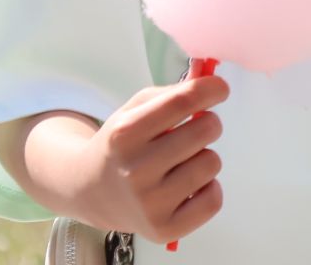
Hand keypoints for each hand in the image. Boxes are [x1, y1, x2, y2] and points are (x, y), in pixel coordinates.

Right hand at [77, 74, 227, 240]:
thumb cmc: (121, 144)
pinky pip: (214, 199)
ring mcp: (150, 204)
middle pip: (205, 130)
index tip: (220, 88)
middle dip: (208, 123)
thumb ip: (173, 93)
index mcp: (125, 133)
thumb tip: (212, 80)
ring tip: (184, 160)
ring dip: (205, 156)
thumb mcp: (135, 110)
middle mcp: (135, 170)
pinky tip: (189, 185)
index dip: (210, 89)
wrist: (90, 191)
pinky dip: (209, 188)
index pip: (182, 102)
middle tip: (194, 129)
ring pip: (212, 163)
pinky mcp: (165, 230)